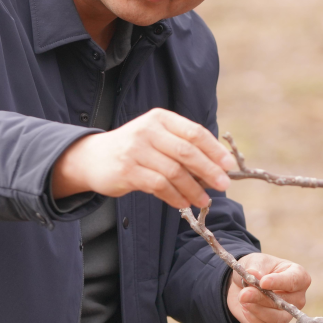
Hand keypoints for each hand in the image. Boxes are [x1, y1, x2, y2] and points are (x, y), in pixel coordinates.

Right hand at [51, 108, 236, 208]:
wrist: (93, 157)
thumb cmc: (135, 148)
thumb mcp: (157, 136)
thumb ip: (182, 144)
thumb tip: (217, 164)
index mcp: (160, 118)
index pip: (194, 132)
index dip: (214, 150)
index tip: (229, 165)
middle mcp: (148, 130)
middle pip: (186, 152)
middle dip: (209, 170)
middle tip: (223, 184)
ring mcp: (136, 150)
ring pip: (174, 172)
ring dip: (193, 189)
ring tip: (205, 200)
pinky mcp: (127, 171)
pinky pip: (159, 186)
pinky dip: (175, 196)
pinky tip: (184, 203)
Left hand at [226, 253, 310, 322]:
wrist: (244, 285)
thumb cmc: (257, 269)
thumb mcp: (255, 262)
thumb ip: (255, 268)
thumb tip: (253, 274)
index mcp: (298, 275)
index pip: (294, 281)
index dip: (278, 282)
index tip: (262, 282)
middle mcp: (297, 296)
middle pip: (284, 302)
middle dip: (261, 298)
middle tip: (244, 294)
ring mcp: (289, 313)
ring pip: (278, 319)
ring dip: (257, 310)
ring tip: (242, 300)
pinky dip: (254, 319)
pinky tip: (246, 309)